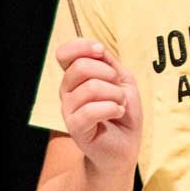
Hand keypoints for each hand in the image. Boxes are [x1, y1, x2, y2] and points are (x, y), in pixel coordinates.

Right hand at [56, 39, 141, 173]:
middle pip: (80, 67)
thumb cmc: (122, 110)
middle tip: (118, 88)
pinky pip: (91, 110)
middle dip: (108, 74)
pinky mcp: (75, 128)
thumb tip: (97, 47)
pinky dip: (112, 108)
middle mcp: (68, 92)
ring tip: (119, 104)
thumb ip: (109, 62)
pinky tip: (117, 112)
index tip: (101, 51)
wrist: (125, 144)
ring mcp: (69, 110)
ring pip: (90, 87)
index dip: (82, 46)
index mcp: (76, 78)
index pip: (64, 53)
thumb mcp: (122, 79)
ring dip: (115, 94)